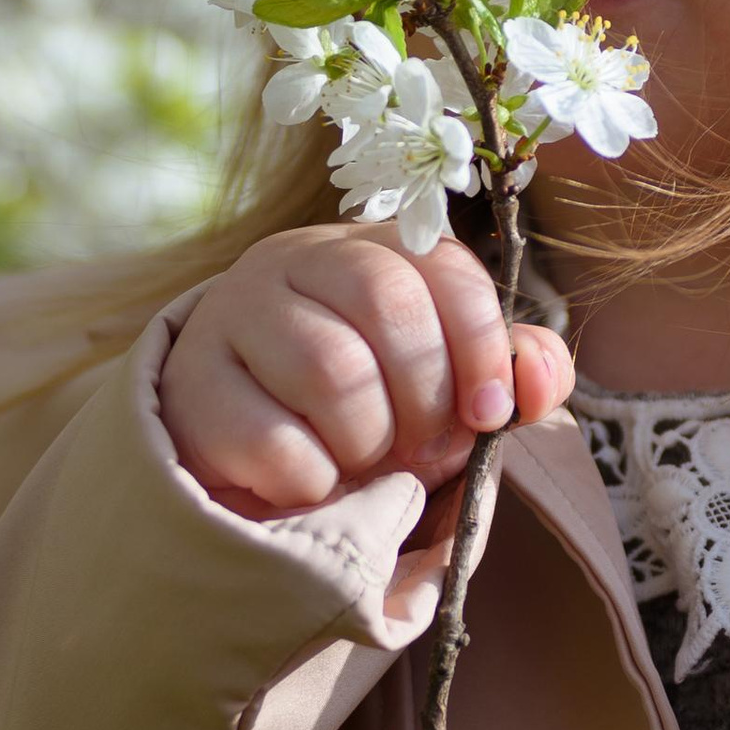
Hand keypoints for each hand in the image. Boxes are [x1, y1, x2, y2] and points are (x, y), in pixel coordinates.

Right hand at [158, 222, 570, 521]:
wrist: (238, 444)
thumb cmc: (363, 409)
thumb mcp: (443, 385)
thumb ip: (508, 374)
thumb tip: (539, 375)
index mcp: (368, 247)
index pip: (443, 265)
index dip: (482, 345)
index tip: (488, 415)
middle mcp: (294, 259)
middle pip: (386, 303)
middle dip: (425, 398)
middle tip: (424, 452)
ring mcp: (233, 314)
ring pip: (331, 367)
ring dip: (368, 440)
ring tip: (365, 463)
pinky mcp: (190, 384)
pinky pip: (273, 438)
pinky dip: (313, 479)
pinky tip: (313, 482)